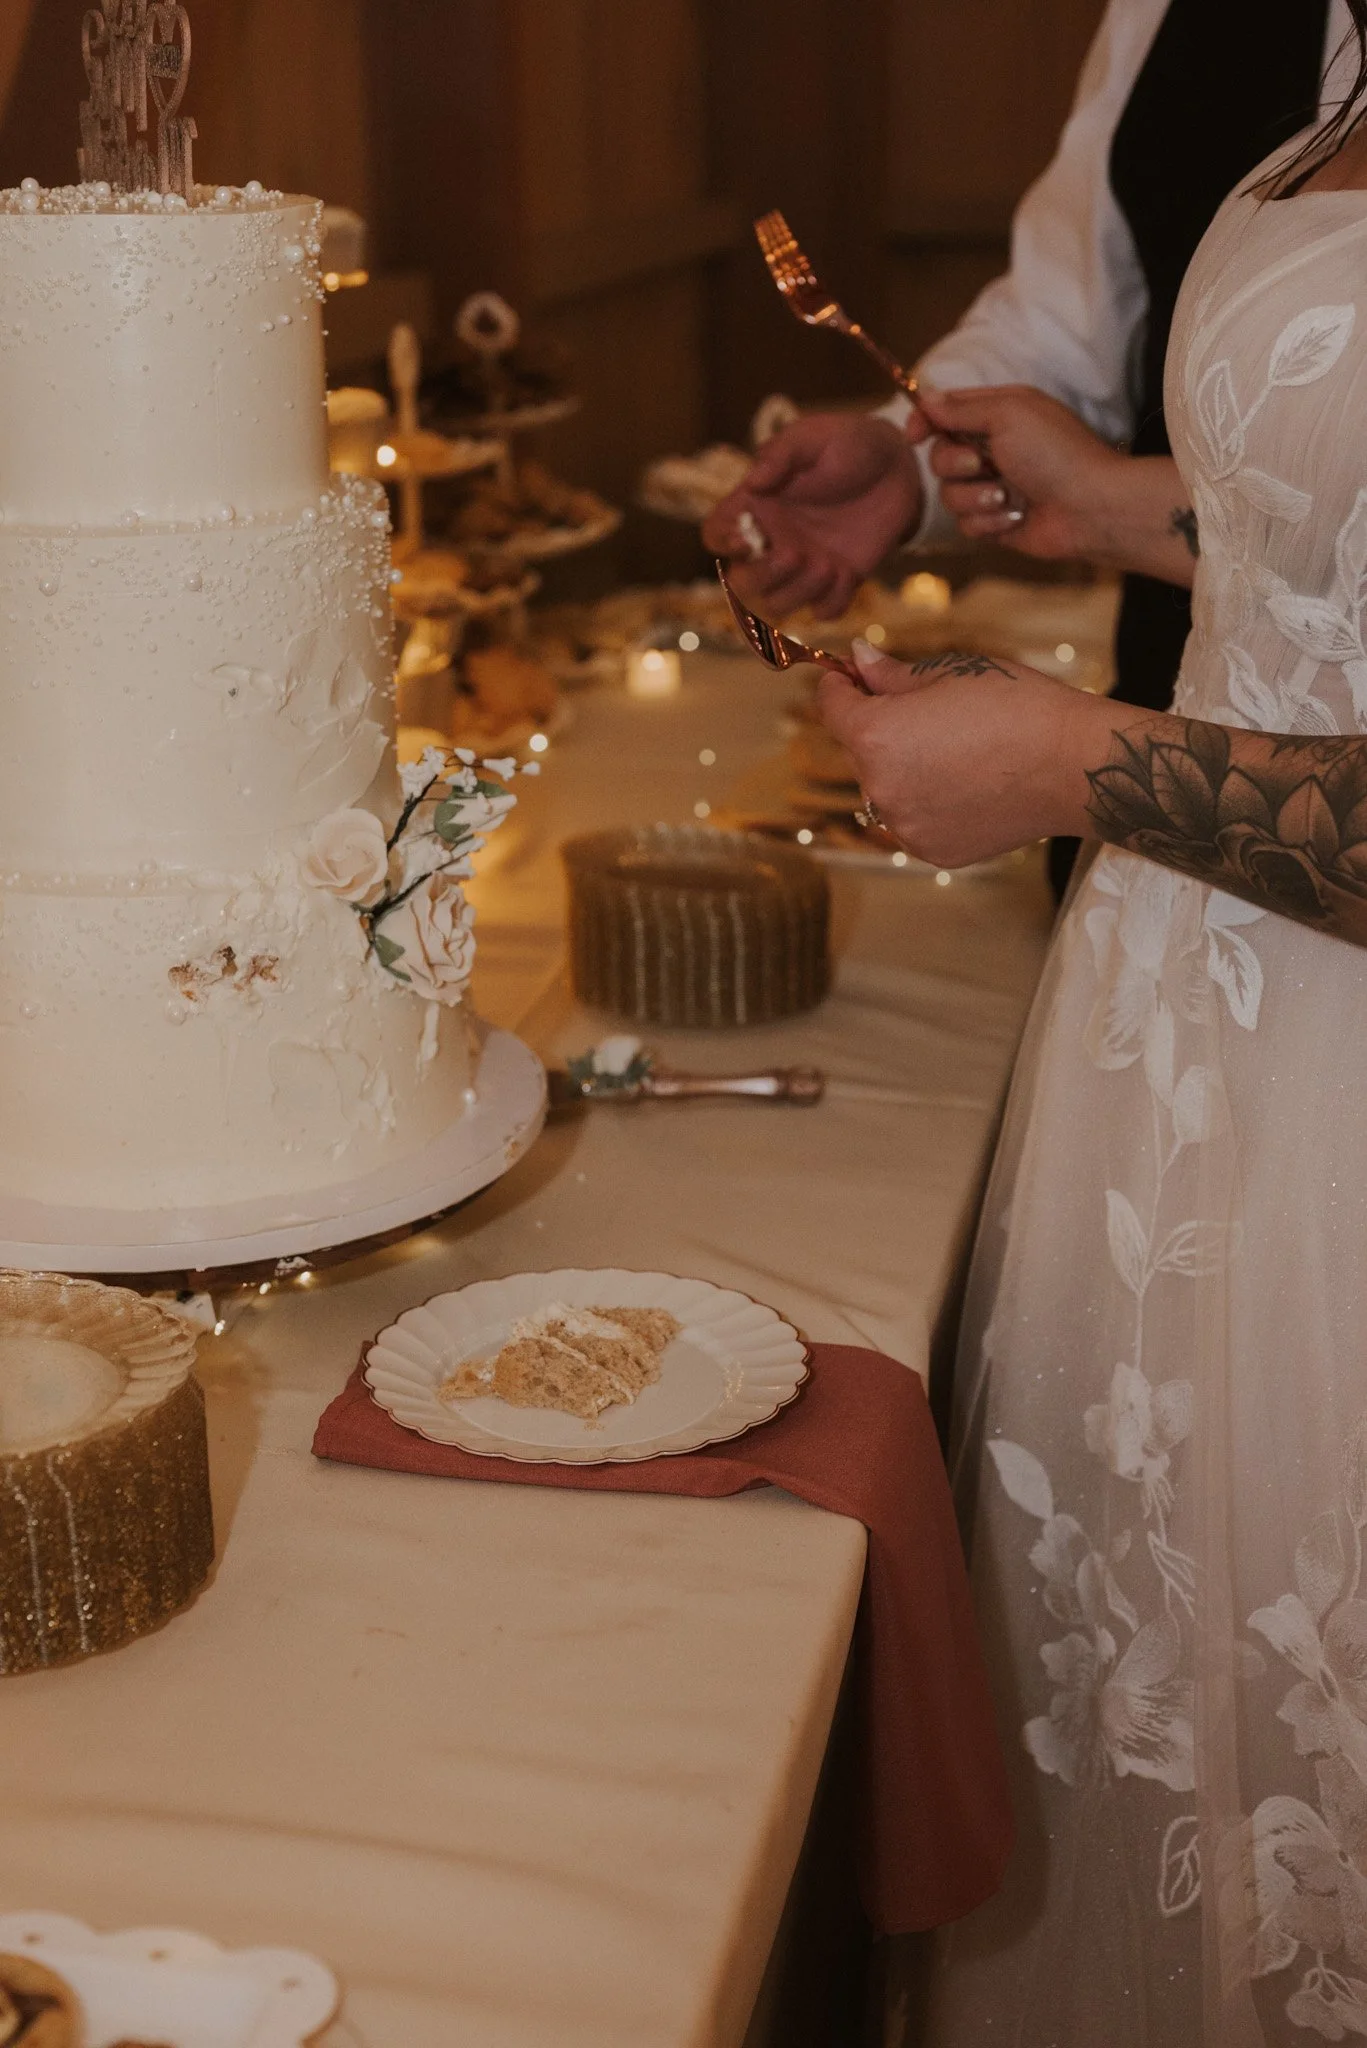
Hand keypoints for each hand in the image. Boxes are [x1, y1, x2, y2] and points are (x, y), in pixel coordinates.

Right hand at [701, 412, 923, 618]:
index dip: (723, 543)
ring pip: (779, 604)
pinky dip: (833, 601)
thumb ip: (781, 454)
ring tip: (830, 564)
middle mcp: (774, 541)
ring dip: (800, 592)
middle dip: (763, 577)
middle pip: (742, 582)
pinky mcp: (838, 581)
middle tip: (795, 554)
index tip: (748, 539)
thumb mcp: (812, 436)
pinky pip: (824, 610)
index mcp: (757, 506)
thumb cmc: (848, 442)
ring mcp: (805, 565)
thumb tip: (753, 481)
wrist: (900, 465)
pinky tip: (848, 573)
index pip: (716, 534)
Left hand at [817, 640, 1107, 865]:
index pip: (831, 707)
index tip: (849, 678)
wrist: (1072, 764)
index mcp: (876, 736)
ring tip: (955, 751)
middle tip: (928, 712)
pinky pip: (913, 820)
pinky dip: (927, 803)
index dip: (839, 686)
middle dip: (880, 728)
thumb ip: (892, 675)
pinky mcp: (932, 851)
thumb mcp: (949, 672)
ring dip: (903, 769)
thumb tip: (858, 662)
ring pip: (885, 789)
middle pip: (859, 750)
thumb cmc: (1016, 707)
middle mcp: (879, 788)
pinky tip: (967, 783)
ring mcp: (905, 826)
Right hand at [919, 385, 1126, 559]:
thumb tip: (926, 399)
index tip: (915, 434)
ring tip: (1008, 497)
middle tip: (982, 463)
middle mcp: (993, 449)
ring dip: (975, 497)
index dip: (925, 421)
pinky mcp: (995, 522)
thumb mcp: (1008, 414)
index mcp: (998, 414)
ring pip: (948, 495)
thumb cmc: (1056, 454)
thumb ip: (962, 407)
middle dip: (955, 463)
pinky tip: (1017, 518)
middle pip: (939, 456)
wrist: (1089, 508)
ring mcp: (992, 487)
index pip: (945, 412)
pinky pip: (966, 524)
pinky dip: (989, 522)